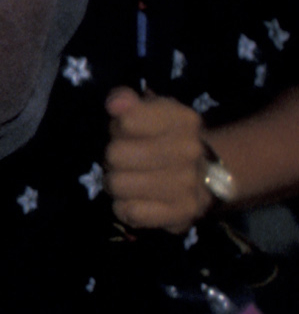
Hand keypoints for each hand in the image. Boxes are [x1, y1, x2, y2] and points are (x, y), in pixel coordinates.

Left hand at [104, 87, 209, 231]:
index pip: (127, 121)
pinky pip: (132, 212)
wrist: (202, 175)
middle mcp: (190, 150)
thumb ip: (125, 100)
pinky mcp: (183, 213)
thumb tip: (115, 104)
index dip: (118, 127)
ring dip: (116, 183)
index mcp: (181, 119)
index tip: (125, 130)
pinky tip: (135, 199)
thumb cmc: (160, 137)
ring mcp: (189, 184)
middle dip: (112, 157)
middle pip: (116, 155)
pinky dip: (125, 207)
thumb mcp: (146, 110)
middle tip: (123, 158)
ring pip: (119, 185)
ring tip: (128, 178)